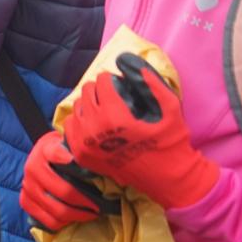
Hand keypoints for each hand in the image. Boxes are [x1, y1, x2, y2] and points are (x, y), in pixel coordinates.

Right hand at [22, 130, 106, 231]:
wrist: (42, 158)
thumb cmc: (63, 152)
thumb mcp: (70, 143)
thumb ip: (82, 150)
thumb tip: (104, 162)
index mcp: (44, 150)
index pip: (56, 154)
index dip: (68, 161)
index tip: (85, 169)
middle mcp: (32, 168)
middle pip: (63, 191)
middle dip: (86, 201)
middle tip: (100, 206)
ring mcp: (27, 186)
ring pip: (56, 210)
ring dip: (78, 215)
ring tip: (92, 214)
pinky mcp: (25, 201)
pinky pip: (47, 220)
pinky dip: (63, 223)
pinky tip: (74, 219)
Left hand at [65, 61, 220, 208]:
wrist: (168, 178)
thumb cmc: (172, 142)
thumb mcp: (171, 109)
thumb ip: (152, 83)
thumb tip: (132, 63)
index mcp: (115, 116)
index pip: (101, 82)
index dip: (110, 78)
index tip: (117, 82)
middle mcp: (95, 129)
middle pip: (86, 92)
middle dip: (98, 89)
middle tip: (110, 94)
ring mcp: (85, 143)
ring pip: (76, 108)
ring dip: (88, 104)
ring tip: (103, 108)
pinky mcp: (81, 155)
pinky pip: (69, 127)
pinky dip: (79, 122)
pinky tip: (93, 123)